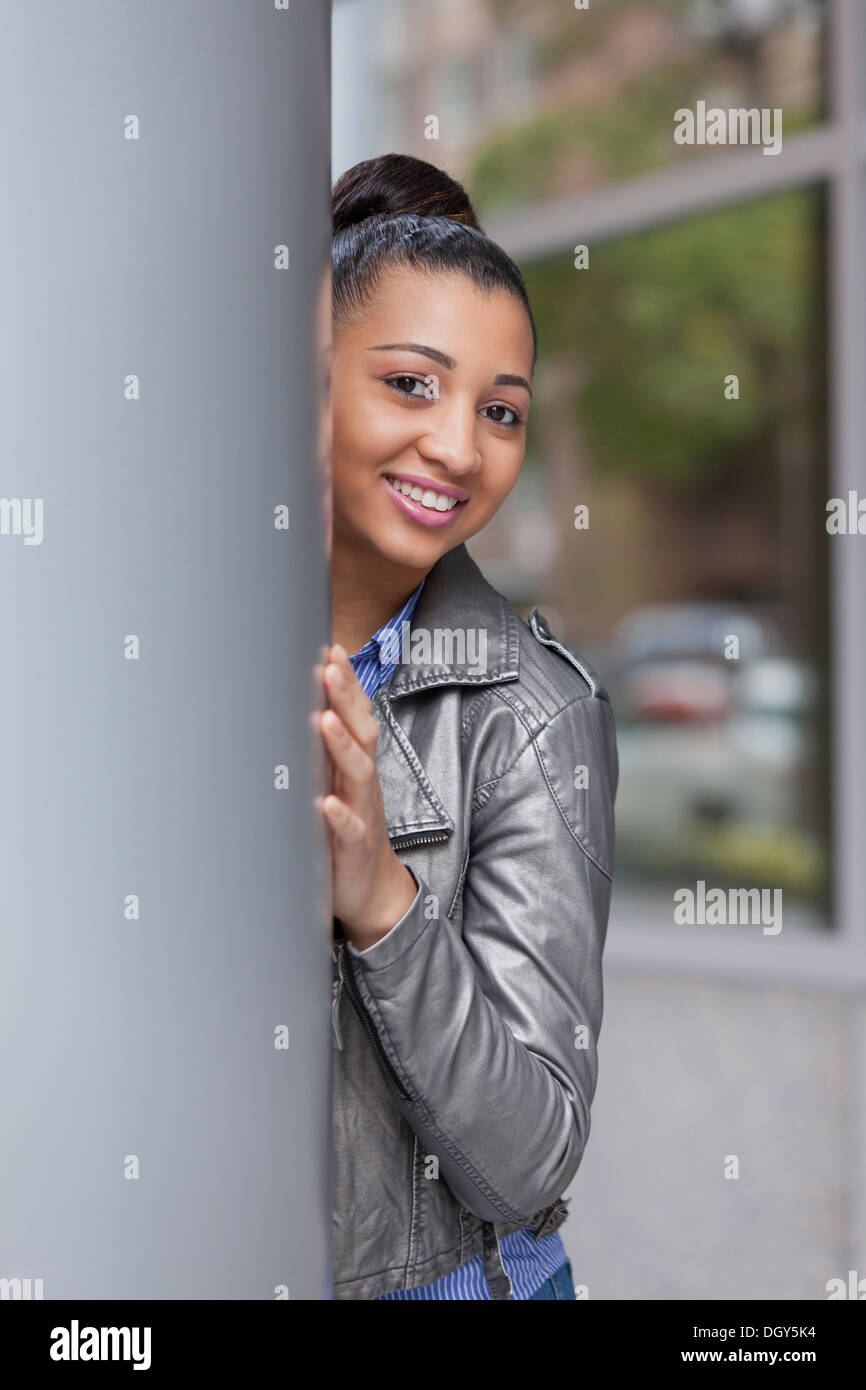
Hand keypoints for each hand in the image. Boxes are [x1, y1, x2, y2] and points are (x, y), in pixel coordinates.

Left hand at [315, 643, 417, 950]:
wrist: (372, 890)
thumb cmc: (347, 831)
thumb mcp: (338, 784)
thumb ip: (325, 751)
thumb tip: (301, 708)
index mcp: (356, 766)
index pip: (356, 716)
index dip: (347, 684)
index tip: (331, 650)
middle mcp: (362, 784)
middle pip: (362, 733)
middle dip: (346, 698)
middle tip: (329, 667)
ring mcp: (362, 814)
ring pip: (358, 774)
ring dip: (342, 745)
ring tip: (324, 719)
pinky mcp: (354, 848)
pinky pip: (349, 830)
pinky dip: (339, 815)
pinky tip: (324, 803)